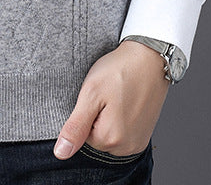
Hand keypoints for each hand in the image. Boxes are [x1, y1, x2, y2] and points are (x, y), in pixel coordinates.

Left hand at [54, 39, 169, 158]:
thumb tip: (61, 153)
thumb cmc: (120, 71)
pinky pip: (123, 132)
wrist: (149, 58)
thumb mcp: (91, 94)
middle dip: (97, 116)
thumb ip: (75, 127)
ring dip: (109, 117)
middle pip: (97, 137)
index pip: (82, 135)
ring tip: (117, 95)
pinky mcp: (145, 134)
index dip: (86, 111)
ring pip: (110, 134)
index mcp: (112, 138)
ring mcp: (139, 141)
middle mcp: (128, 147)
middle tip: (107, 93)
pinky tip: (126, 100)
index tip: (97, 95)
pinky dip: (121, 118)